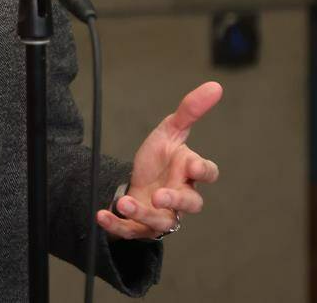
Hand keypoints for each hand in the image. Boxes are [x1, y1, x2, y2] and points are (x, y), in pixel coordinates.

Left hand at [96, 81, 221, 239]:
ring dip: (143, 213)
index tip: (192, 165)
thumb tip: (215, 86)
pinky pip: (130, 231)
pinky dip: (116, 225)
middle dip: (177, 200)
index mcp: (189, 172)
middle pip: (191, 204)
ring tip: (125, 203)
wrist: (137, 182)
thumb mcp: (170, 131)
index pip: (207, 173)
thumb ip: (190, 111)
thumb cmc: (160, 159)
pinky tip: (101, 215)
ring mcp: (162, 214)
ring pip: (161, 221)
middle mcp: (180, 197)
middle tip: (161, 195)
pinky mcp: (140, 227)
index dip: (203, 171)